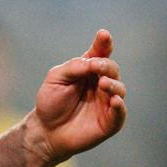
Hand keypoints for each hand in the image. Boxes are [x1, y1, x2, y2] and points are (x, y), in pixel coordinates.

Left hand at [32, 29, 126, 162]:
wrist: (46, 130)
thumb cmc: (50, 101)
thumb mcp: (56, 78)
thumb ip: (73, 67)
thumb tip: (92, 62)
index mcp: (87, 70)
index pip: (100, 53)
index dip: (103, 43)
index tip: (103, 35)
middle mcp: (100, 83)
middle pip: (112, 69)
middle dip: (106, 65)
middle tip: (96, 66)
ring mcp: (106, 102)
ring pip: (119, 89)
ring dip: (113, 84)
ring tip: (103, 84)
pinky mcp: (109, 121)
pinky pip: (120, 113)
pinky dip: (120, 106)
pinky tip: (114, 100)